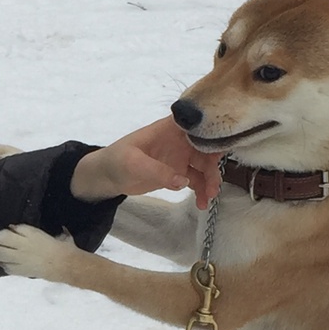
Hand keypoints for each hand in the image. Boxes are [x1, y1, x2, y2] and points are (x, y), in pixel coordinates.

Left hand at [69, 117, 221, 208]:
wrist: (107, 176)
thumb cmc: (117, 160)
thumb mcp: (133, 164)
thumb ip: (157, 171)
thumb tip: (182, 181)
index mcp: (170, 129)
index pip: (198, 126)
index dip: (213, 135)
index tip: (221, 152)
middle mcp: (180, 140)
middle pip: (206, 149)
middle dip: (213, 167)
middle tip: (212, 187)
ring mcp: (181, 157)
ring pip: (204, 167)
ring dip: (210, 181)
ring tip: (208, 198)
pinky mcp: (178, 173)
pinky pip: (195, 181)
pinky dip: (201, 191)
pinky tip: (201, 203)